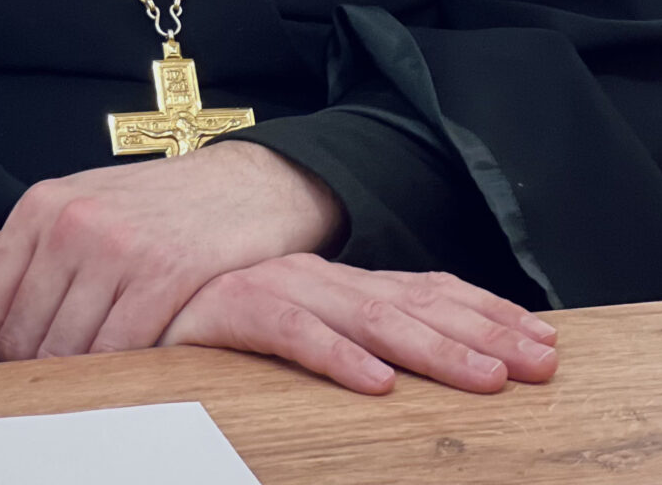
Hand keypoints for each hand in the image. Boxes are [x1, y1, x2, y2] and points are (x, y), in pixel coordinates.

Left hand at [0, 142, 342, 365]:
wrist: (249, 183)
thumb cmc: (153, 204)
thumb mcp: (73, 208)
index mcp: (42, 206)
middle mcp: (74, 222)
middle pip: (23, 338)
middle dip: (28, 382)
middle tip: (46, 402)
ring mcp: (120, 247)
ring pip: (69, 353)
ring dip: (74, 387)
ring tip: (85, 397)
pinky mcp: (167, 273)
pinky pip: (122, 351)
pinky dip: (119, 378)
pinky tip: (127, 380)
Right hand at [160, 255, 558, 395]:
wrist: (117, 292)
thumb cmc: (203, 326)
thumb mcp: (291, 335)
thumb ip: (343, 347)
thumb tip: (407, 379)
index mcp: (335, 285)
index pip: (425, 292)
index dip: (485, 313)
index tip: (543, 338)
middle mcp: (316, 278)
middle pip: (414, 303)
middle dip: (485, 331)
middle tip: (542, 361)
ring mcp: (275, 287)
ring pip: (368, 315)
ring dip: (432, 347)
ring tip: (486, 378)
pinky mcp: (227, 307)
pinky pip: (289, 331)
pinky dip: (334, 354)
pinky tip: (375, 382)